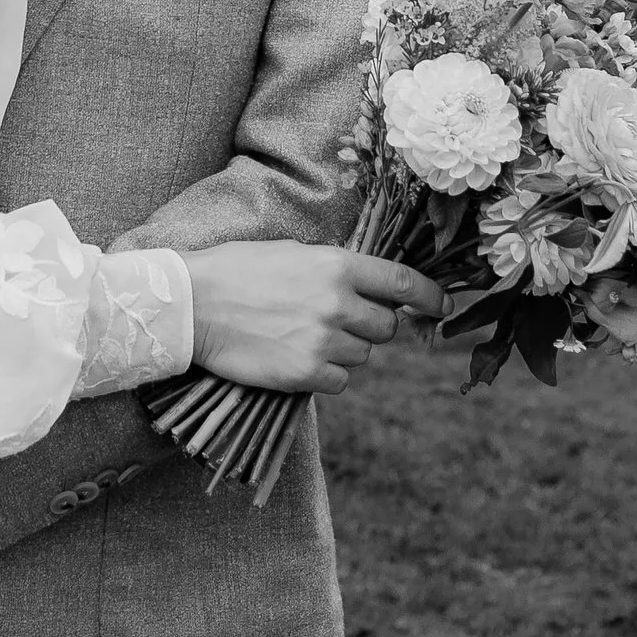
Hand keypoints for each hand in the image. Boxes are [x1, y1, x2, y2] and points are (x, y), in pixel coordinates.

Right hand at [179, 242, 443, 395]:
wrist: (193, 303)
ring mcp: (323, 340)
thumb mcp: (294, 254)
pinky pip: (339, 382)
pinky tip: (296, 358)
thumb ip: (336, 271)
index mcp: (338, 265)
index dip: (431, 297)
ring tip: (303, 336)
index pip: (403, 284)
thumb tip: (370, 288)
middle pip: (386, 328)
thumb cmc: (238, 271)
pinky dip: (325, 375)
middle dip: (369, 327)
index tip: (443, 307)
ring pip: (362, 356)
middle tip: (335, 321)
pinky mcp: (305, 373)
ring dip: (343, 351)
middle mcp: (338, 302)